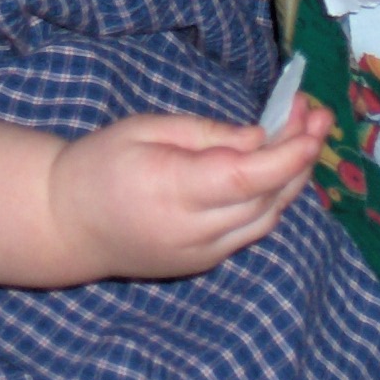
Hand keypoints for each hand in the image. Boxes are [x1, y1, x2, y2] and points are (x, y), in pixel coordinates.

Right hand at [48, 102, 328, 278]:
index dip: (290, 153)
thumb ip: (206, 135)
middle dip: (300, 157)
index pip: (250, 178)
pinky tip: (273, 169)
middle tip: (316, 115)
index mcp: (174, 190)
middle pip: (268, 199)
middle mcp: (193, 231)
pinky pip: (249, 231)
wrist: (63, 223)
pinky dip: (268, 200)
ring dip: (291, 180)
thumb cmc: (99, 164)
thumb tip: (260, 139)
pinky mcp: (201, 263)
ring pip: (266, 219)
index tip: (312, 121)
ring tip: (302, 136)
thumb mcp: (145, 129)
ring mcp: (200, 254)